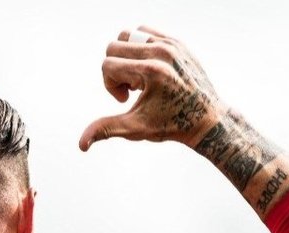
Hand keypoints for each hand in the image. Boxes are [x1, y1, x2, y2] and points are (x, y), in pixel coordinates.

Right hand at [79, 25, 224, 150]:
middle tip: (133, 89)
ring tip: (140, 78)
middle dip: (115, 69)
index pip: (107, 65)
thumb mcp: (136, 128)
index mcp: (151, 71)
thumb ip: (106, 129)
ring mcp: (171, 44)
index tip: (126, 99)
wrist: (207, 119)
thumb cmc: (171, 125)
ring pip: (128, 35)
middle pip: (114, 46)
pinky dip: (139, 49)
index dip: (109, 85)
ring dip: (126, 56)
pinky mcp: (177, 41)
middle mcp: (161, 52)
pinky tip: (149, 71)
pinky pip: (145, 32)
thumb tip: (81, 144)